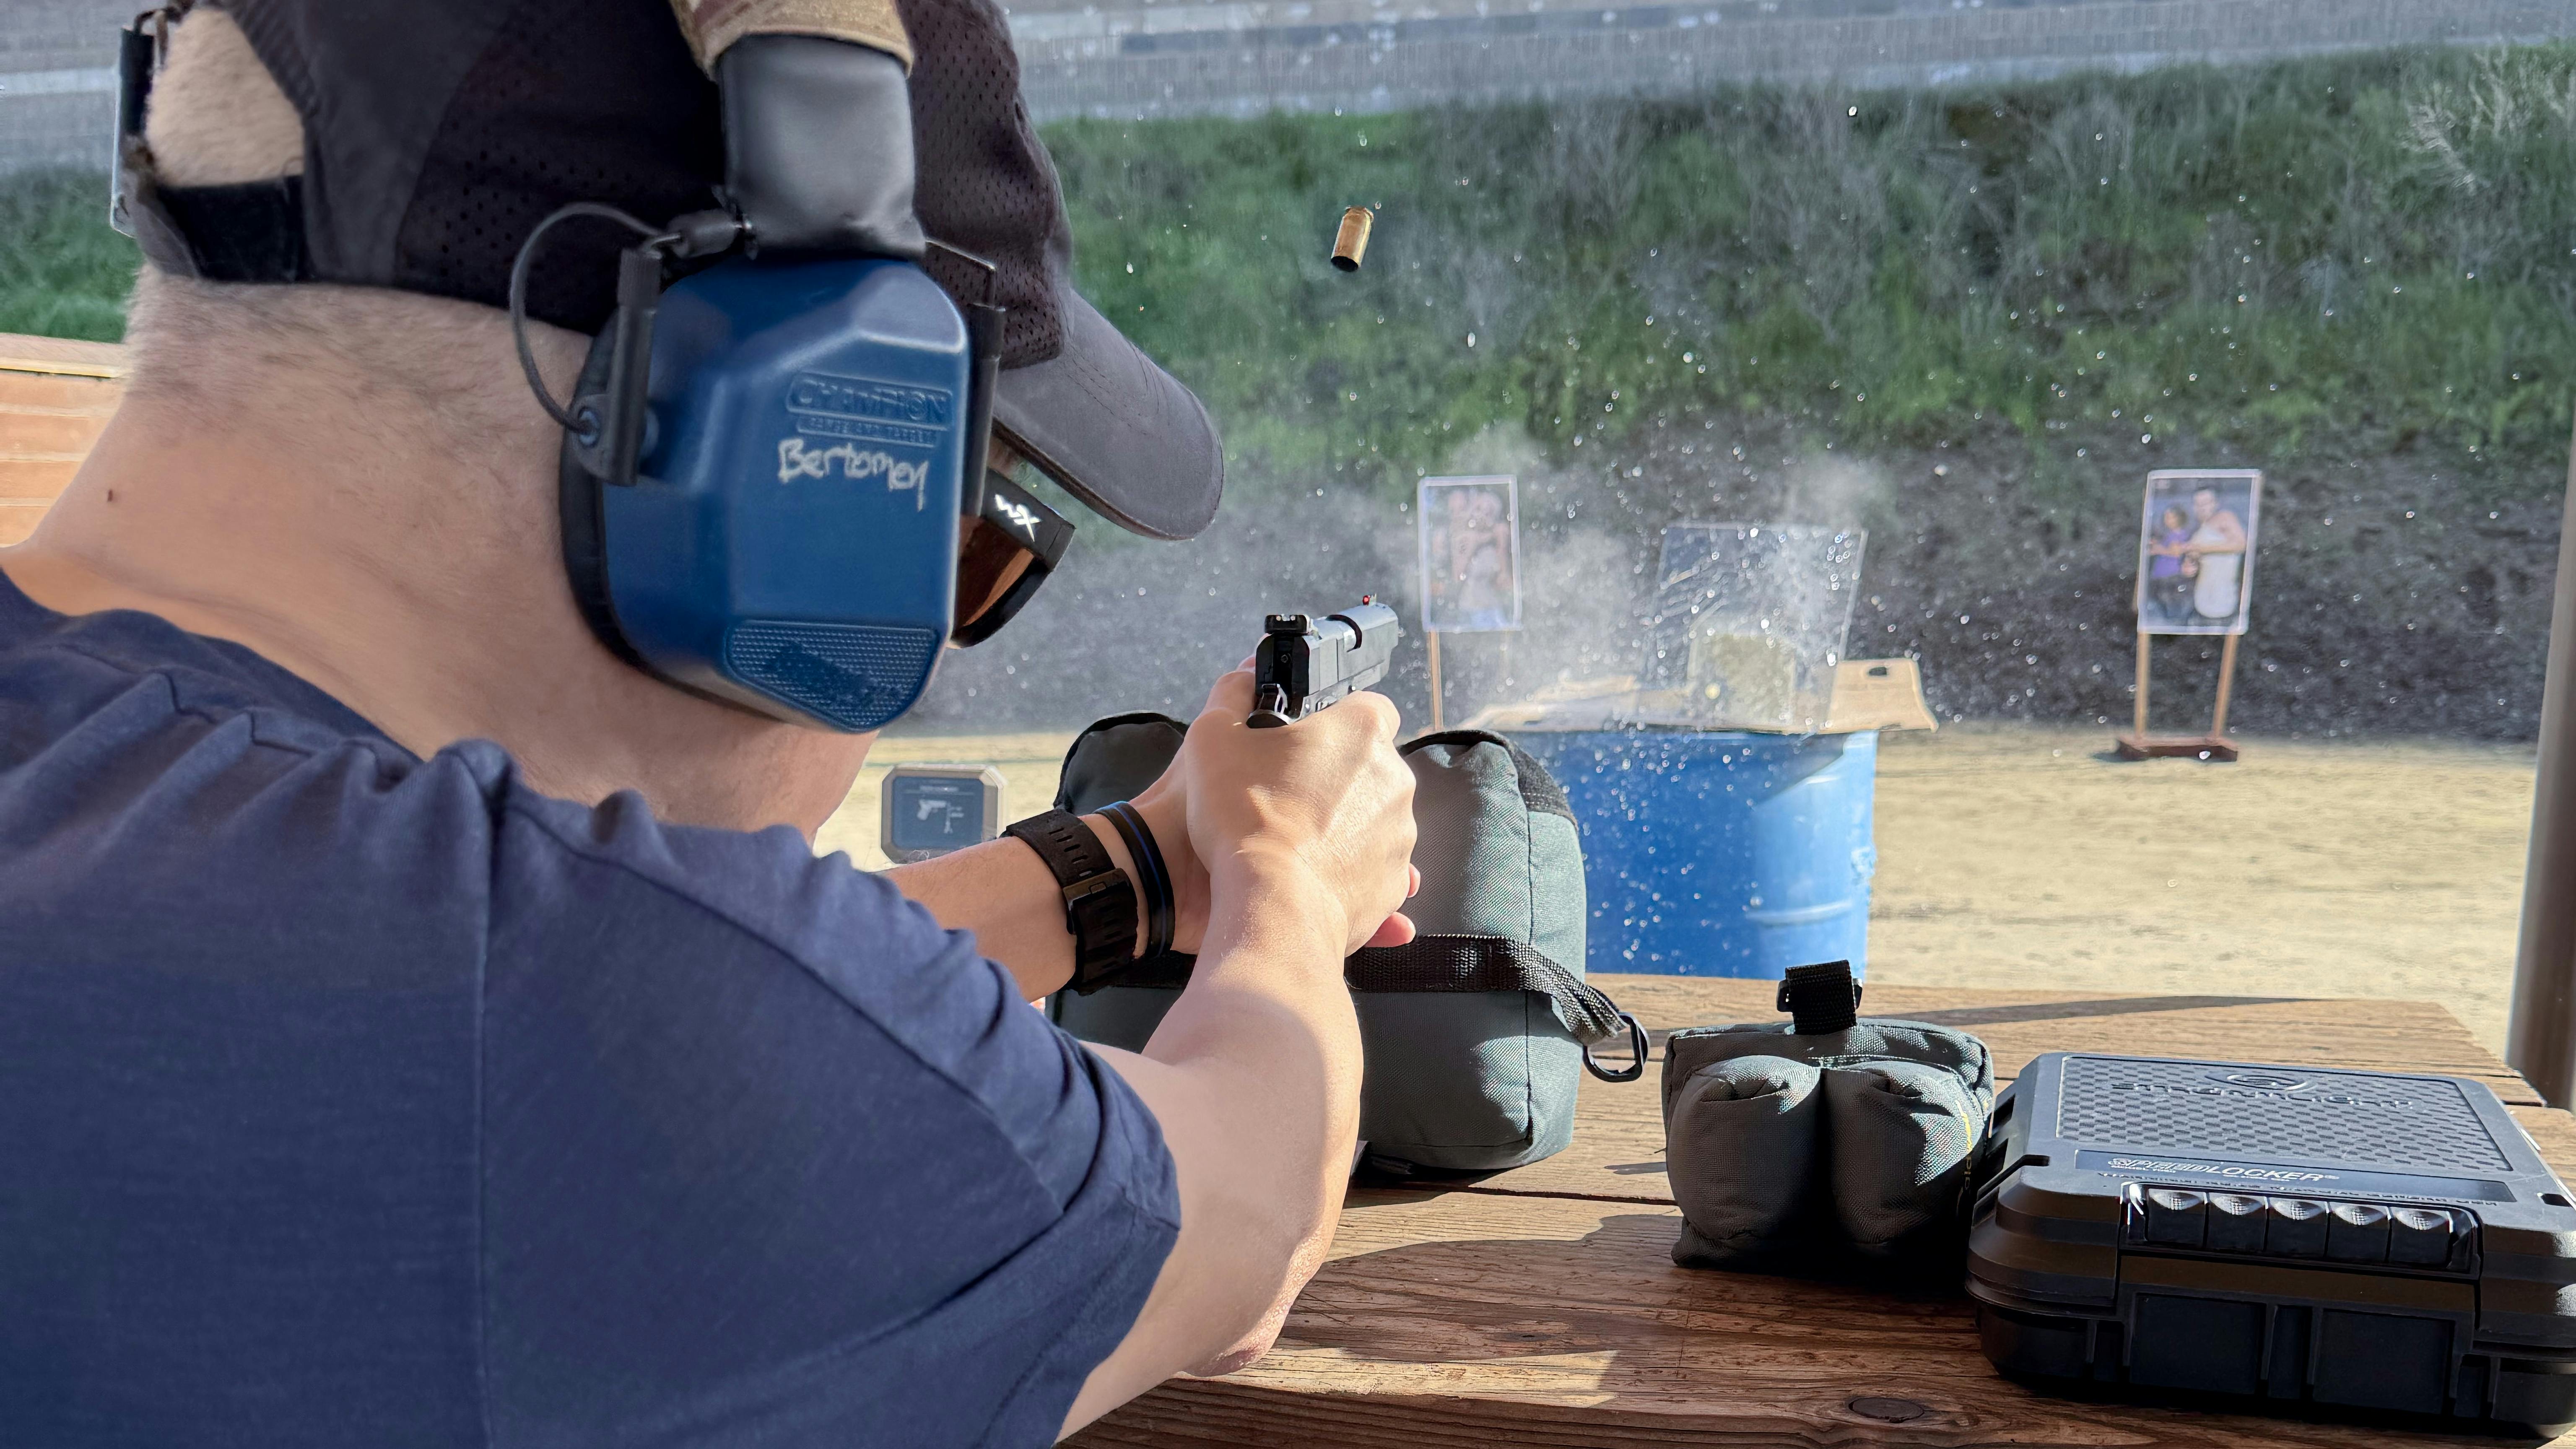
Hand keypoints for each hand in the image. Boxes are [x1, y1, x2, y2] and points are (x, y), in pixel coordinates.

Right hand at [1179, 668, 1417, 955]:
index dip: (1332, 720)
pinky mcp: (1392, 883)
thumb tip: (1245, 678)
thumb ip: (1232, 695)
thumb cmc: (1242, 817)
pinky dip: (1344, 870)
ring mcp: (1400, 835)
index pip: (1365, 705)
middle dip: (1334, 777)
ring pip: (1371, 820)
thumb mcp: (1213, 737)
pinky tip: (1305, 876)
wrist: (1270, 907)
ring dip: (1341, 825)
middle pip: (1368, 766)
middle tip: (1285, 794)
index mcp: (1363, 729)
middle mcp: (1395, 778)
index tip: (1302, 740)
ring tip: (1292, 841)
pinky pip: (1370, 868)